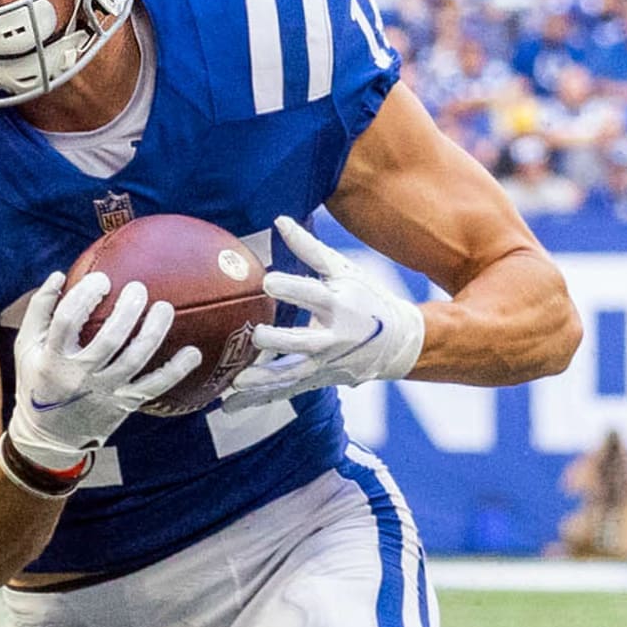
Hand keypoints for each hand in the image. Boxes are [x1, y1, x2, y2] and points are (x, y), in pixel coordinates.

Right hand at [7, 271, 202, 471]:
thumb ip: (40, 310)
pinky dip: (176, 370)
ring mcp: (104, 391)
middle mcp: (80, 375)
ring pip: (135, 360)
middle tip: (138, 289)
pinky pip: (154, 386)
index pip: (68, 321)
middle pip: (108, 340)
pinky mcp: (124, 403)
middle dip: (127, 312)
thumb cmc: (38, 380)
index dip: (86, 296)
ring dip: (153, 332)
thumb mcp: (26, 347)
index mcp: (53, 358)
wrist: (50, 436)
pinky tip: (193, 352)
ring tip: (164, 308)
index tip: (103, 280)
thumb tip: (60, 274)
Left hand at [223, 216, 424, 411]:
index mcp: (339, 305)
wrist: (398, 343)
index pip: (315, 296)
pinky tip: (228, 406)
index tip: (268, 281)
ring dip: (264, 382)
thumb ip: (309, 249)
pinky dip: (258, 400)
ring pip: (292, 376)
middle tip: (257, 336)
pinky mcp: (317, 382)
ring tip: (236, 385)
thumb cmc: (365, 297)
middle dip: (282, 341)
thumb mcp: (343, 270)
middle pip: (305, 342)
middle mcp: (334, 338)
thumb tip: (279, 219)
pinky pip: (285, 393)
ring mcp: (325, 365)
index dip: (293, 289)